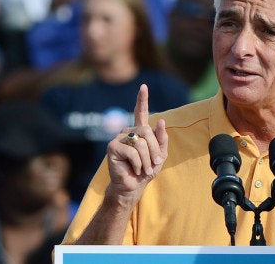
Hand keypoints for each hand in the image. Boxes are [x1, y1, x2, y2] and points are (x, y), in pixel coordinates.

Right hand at [104, 84, 167, 203]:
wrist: (133, 186)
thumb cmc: (146, 171)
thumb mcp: (160, 155)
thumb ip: (161, 139)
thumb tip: (161, 121)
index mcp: (139, 131)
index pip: (140, 112)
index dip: (142, 99)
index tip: (143, 86)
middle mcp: (128, 131)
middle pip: (147, 131)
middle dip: (154, 150)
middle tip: (154, 164)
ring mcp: (119, 138)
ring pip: (141, 143)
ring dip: (147, 160)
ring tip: (143, 169)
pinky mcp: (112, 147)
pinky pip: (133, 152)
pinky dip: (138, 163)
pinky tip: (134, 169)